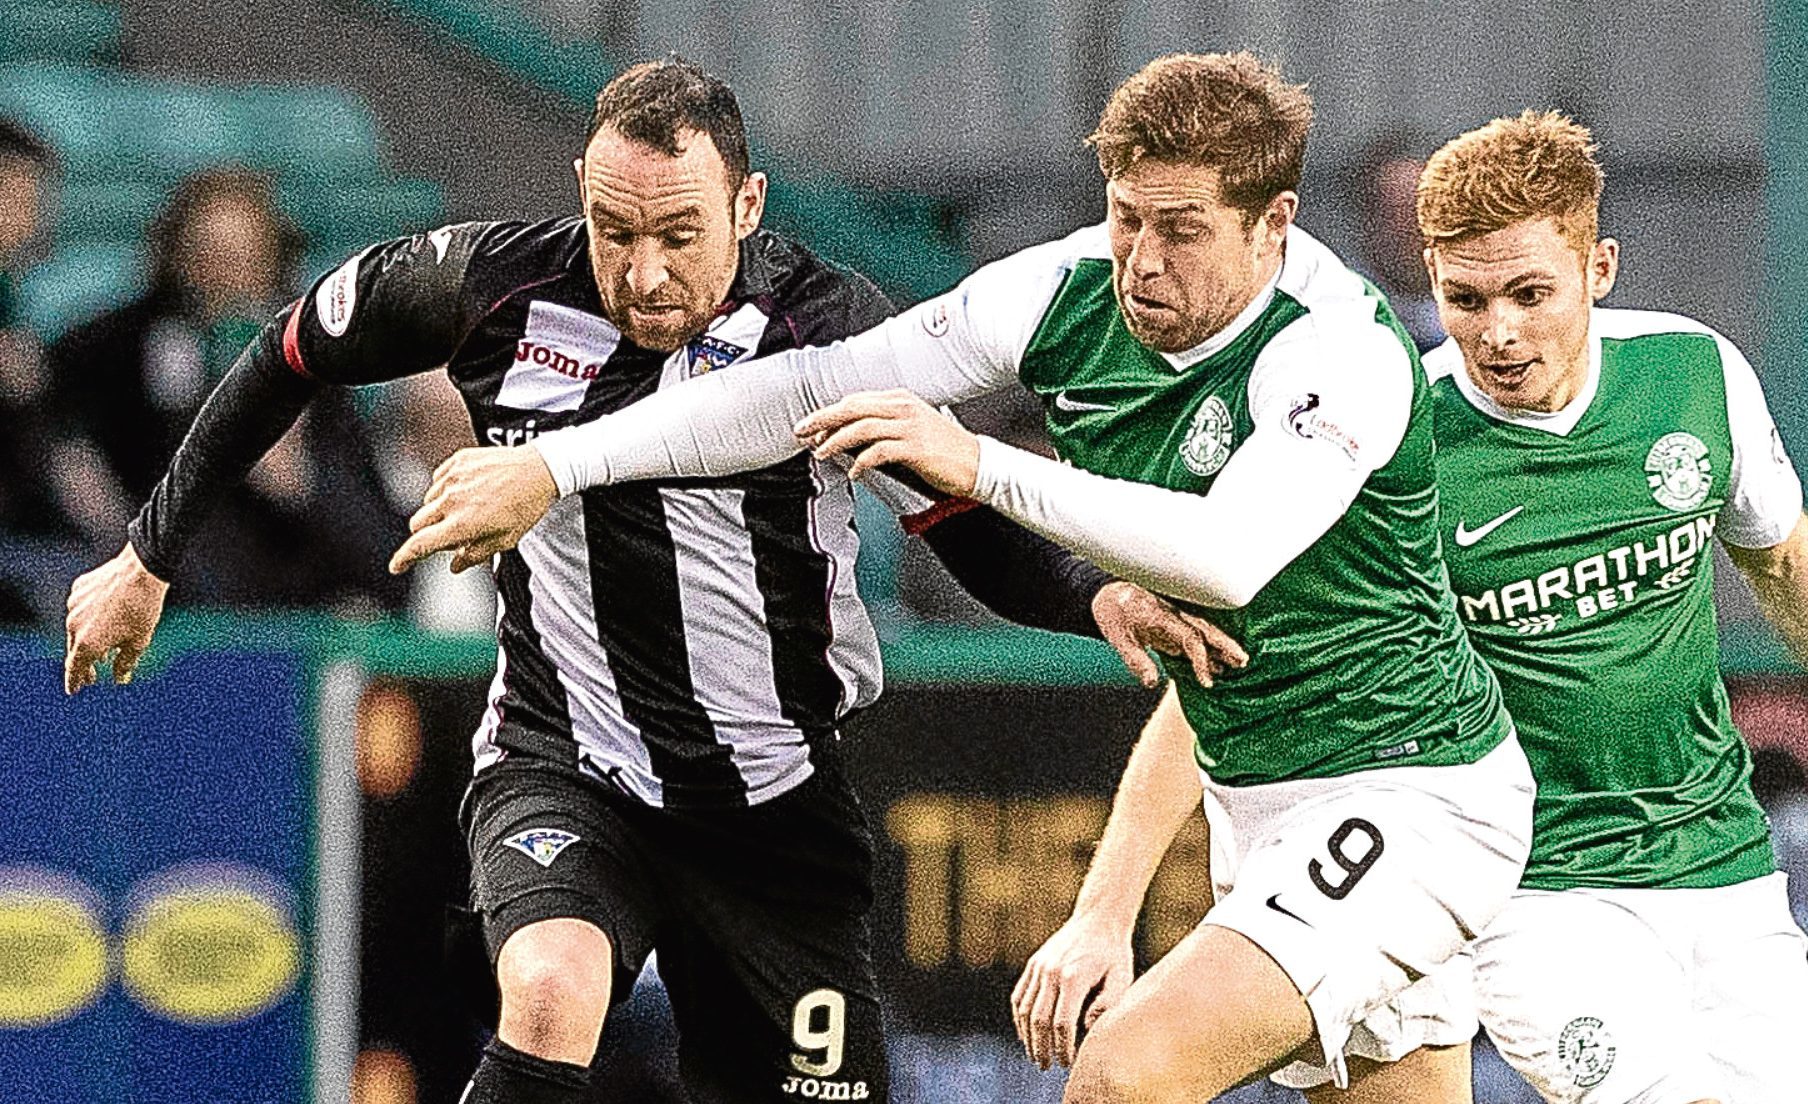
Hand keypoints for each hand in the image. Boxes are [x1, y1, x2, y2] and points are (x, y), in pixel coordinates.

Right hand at [64, 543, 168, 694]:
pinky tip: (105, 619)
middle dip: (84, 664)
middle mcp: (74, 625)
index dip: (75, 681)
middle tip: (93, 676)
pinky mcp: (79, 589)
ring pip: (77, 628)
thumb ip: (126, 662)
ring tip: (104, 650)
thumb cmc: (143, 607)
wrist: (141, 569)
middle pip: (76, 649)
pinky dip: (90, 617)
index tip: (74, 690)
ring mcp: (74, 606)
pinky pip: (81, 608)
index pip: (75, 668)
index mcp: (88, 643)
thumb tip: (119, 679)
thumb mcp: (139, 640)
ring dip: (89, 640)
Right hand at [389, 445, 557, 574]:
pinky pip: (438, 480)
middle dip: (426, 534)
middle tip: (452, 536)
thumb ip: (475, 555)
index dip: (405, 558)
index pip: (421, 545)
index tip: (397, 566)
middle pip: (418, 524)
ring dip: (438, 511)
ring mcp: (453, 478)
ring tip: (469, 510)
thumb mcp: (505, 540)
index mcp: (462, 524)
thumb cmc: (527, 505)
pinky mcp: (457, 461)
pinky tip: (469, 491)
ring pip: (427, 502)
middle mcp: (452, 500)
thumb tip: (455, 566)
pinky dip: (446, 490)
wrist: (542, 468)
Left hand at [794, 389, 979, 495]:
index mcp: (900, 399)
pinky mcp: (915, 447)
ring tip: (821, 453)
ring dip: (835, 440)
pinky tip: (853, 472)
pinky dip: (861, 462)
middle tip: (802, 432)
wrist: (977, 464)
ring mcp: (909, 426)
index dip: (829, 413)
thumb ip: (883, 429)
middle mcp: (903, 407)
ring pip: (860, 427)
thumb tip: (848, 439)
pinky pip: (878, 451)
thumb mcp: (911, 430)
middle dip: (822, 420)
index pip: (855, 400)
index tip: (811, 426)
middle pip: (851, 407)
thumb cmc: (944, 451)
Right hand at [1011, 914, 1134, 1069]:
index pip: (1062, 1023)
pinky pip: (1019, 996)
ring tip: (1035, 1055)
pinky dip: (1019, 1017)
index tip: (1067, 1062)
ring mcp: (1039, 967)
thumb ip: (1107, 1005)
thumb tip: (1086, 1028)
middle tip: (1046, 1066)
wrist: (1098, 918)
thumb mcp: (1121, 978)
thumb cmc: (1114, 952)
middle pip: (1039, 1020)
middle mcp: (1051, 972)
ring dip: (1028, 1036)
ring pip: (1024, 1010)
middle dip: (1042, 1047)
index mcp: (1073, 977)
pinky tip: (1026, 1033)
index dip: (1063, 1047)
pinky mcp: (1033, 964)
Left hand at [1092, 580, 1247, 687]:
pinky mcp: (1175, 619)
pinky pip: (1196, 631)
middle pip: (1205, 628)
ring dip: (1222, 644)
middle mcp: (1173, 611)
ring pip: (1205, 627)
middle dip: (1225, 645)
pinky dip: (1210, 643)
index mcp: (1160, 615)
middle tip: (1242, 661)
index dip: (1201, 659)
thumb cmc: (1112, 612)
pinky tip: (1220, 659)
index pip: (1189, 637)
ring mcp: (1176, 613)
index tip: (1207, 681)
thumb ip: (1136, 660)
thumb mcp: (1117, 638)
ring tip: (1240, 661)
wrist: (1106, 590)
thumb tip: (1152, 682)